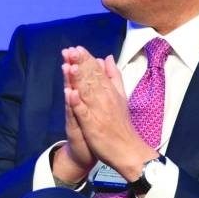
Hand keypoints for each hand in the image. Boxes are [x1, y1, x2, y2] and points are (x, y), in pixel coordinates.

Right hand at [53, 48, 95, 183]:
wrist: (84, 152)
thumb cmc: (91, 128)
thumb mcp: (93, 107)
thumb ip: (94, 87)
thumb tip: (98, 69)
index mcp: (83, 98)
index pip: (81, 77)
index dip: (78, 62)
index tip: (75, 47)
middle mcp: (75, 104)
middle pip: (73, 83)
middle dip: (71, 66)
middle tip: (67, 51)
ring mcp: (74, 115)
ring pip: (70, 96)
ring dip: (68, 82)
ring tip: (67, 67)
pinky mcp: (74, 127)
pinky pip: (72, 114)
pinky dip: (71, 104)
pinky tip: (69, 94)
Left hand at [65, 46, 153, 181]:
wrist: (128, 149)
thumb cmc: (121, 124)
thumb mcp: (120, 95)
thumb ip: (113, 76)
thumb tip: (106, 58)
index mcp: (110, 91)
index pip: (97, 72)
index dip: (86, 60)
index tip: (77, 47)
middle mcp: (105, 99)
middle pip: (91, 79)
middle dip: (80, 64)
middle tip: (71, 50)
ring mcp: (98, 112)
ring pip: (87, 92)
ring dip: (79, 79)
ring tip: (70, 65)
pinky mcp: (93, 125)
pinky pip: (84, 113)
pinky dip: (78, 103)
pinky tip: (70, 93)